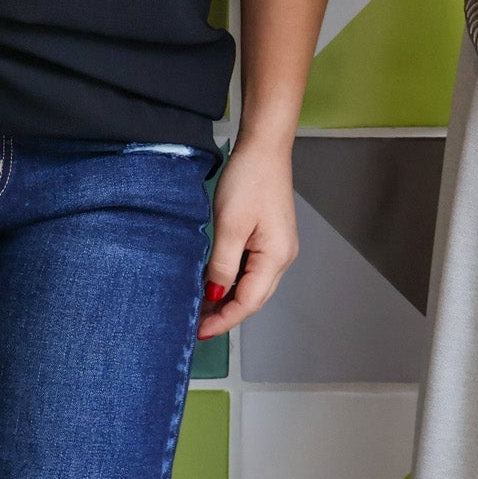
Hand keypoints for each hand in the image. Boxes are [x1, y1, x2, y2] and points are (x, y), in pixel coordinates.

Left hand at [196, 135, 298, 339]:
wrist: (264, 147)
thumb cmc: (249, 180)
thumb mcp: (230, 225)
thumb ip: (222, 264)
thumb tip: (214, 296)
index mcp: (275, 257)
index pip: (248, 302)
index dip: (224, 320)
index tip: (199, 331)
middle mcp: (281, 258)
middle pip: (253, 297)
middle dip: (225, 314)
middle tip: (195, 324)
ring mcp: (277, 247)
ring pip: (251, 284)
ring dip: (228, 298)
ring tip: (200, 308)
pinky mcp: (269, 237)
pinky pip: (250, 268)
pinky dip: (232, 279)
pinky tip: (213, 281)